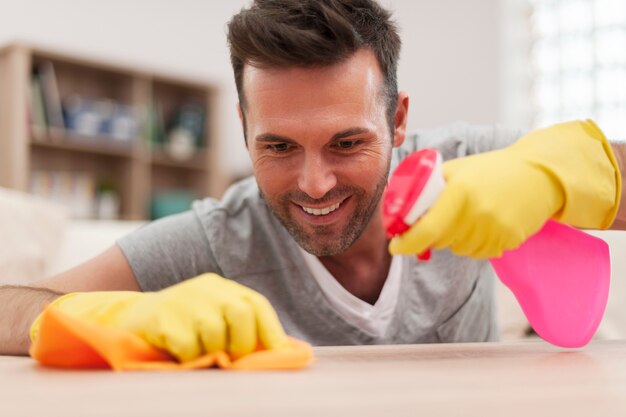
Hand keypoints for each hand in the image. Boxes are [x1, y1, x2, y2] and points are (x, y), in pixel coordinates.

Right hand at [31, 274, 287, 361]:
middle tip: (228, 359)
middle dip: (241, 345)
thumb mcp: (211, 322)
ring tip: (197, 355)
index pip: (257, 306)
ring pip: (214, 334)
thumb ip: (238, 333)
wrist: (127, 321)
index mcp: (222, 288)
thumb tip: (277, 356)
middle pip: (241, 315)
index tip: (277, 357)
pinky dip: (187, 359)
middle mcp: (206, 289)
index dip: (272, 333)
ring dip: (209, 354)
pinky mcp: (164, 317)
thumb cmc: (178, 329)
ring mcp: (184, 300)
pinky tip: (177, 355)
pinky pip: (188, 347)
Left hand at [389, 120, 619, 258]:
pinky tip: (484, 223)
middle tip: (437, 218)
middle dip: (430, 234)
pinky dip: (474, 243)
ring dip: (454, 238)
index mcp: (460, 194)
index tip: (395, 245)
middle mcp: (477, 215)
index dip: (407, 243)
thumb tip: (401, 209)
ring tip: (468, 214)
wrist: (539, 175)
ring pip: (458, 249)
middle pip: (439, 241)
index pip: (427, 230)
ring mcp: (494, 230)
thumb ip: (430, 188)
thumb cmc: (491, 170)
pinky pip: (479, 252)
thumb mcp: (457, 170)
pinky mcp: (508, 241)